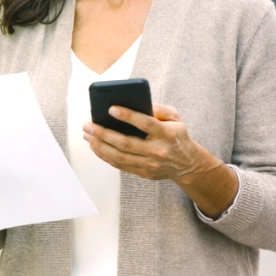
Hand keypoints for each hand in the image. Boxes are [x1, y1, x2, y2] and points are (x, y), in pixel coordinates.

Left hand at [83, 103, 218, 183]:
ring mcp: (150, 164)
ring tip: (87, 135)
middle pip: (126, 143)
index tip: (111, 108)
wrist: (187, 164)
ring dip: (100, 145)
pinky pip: (120, 165)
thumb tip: (137, 102)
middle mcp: (158, 151)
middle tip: (88, 125)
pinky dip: (105, 156)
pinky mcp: (144, 173)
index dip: (128, 116)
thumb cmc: (177, 135)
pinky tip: (95, 146)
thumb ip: (159, 109)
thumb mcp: (175, 118)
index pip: (146, 124)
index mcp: (167, 134)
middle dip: (104, 133)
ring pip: (120, 156)